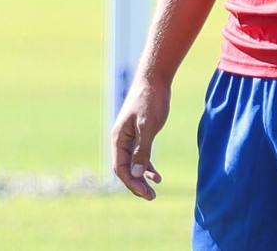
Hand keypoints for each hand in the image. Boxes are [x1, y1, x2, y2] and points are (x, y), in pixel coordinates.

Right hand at [109, 76, 168, 200]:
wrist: (155, 79)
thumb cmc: (150, 100)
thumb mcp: (147, 126)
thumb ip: (142, 150)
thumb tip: (135, 173)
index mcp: (118, 138)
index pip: (120, 168)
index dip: (132, 183)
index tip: (146, 194)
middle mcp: (121, 139)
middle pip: (125, 169)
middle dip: (136, 184)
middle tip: (151, 197)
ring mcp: (130, 137)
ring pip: (132, 164)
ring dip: (141, 178)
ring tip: (154, 191)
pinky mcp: (140, 134)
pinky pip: (140, 156)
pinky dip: (147, 167)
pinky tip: (157, 176)